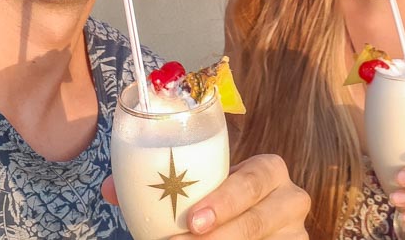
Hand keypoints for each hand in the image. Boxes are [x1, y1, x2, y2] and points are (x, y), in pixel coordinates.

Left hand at [102, 154, 309, 237]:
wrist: (250, 227)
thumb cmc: (222, 202)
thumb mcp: (204, 190)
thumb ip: (162, 187)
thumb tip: (109, 189)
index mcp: (268, 171)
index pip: (253, 180)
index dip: (225, 201)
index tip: (193, 221)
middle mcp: (290, 199)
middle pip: (257, 222)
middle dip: (219, 238)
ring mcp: (295, 232)